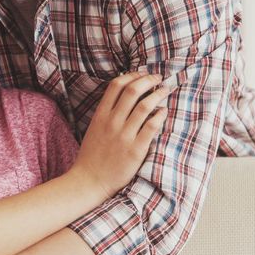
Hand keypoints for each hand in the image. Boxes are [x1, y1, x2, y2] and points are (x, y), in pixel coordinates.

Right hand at [71, 72, 168, 198]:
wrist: (89, 181)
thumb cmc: (92, 155)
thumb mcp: (95, 127)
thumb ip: (107, 111)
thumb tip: (123, 94)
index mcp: (101, 115)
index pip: (116, 85)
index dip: (132, 75)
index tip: (142, 74)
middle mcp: (112, 122)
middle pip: (132, 90)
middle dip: (148, 80)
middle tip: (158, 78)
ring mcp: (124, 136)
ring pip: (145, 106)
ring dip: (158, 94)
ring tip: (165, 90)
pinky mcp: (136, 150)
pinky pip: (152, 126)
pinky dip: (160, 115)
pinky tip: (164, 112)